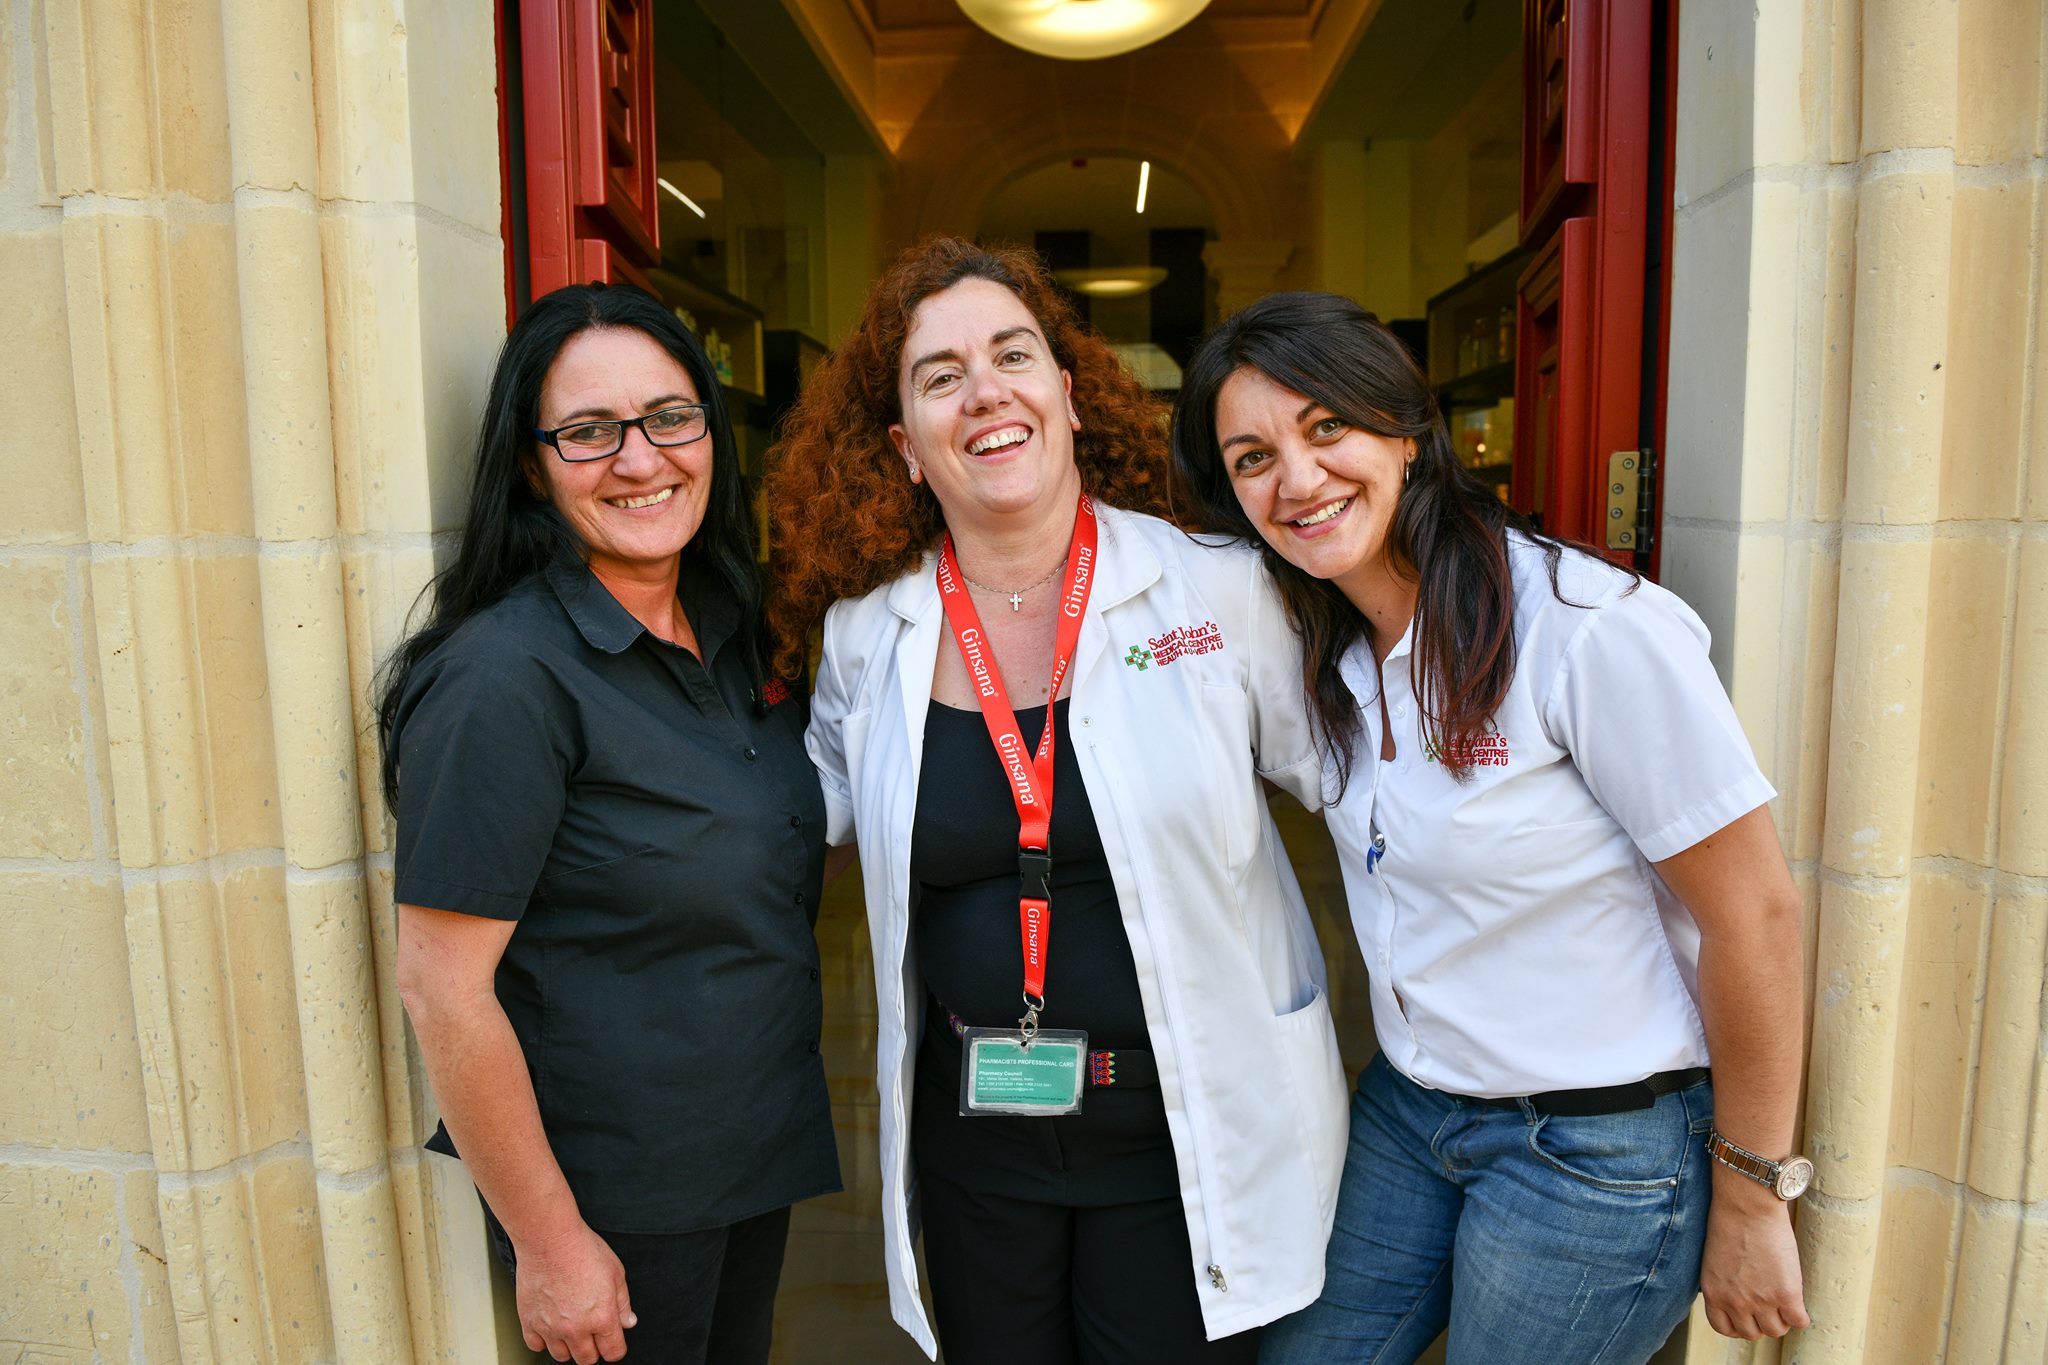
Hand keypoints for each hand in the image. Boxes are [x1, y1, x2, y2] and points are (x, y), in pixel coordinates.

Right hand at [515, 1222, 635, 1362]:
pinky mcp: (529, 1322)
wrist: (549, 1239)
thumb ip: (623, 1302)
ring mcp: (551, 1328)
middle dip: (593, 1348)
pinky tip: (550, 1325)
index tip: (612, 1340)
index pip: (613, 1353)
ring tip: (571, 1326)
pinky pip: (536, 1345)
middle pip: (587, 1359)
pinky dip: (543, 1339)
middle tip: (592, 1331)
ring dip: (569, 1346)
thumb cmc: (582, 1249)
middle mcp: (576, 1329)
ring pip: (561, 1356)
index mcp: (602, 1318)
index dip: (615, 1347)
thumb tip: (627, 1322)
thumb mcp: (615, 1272)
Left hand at [1699, 1182, 1809, 1339]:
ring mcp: (1761, 1301)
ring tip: (1784, 1302)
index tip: (1748, 1314)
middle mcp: (1735, 1302)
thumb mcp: (1715, 1259)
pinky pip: (1799, 1322)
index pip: (1724, 1328)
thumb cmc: (1730, 1221)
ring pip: (1777, 1331)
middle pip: (1753, 1333)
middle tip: (1769, 1305)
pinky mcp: (1786, 1294)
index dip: (1739, 1323)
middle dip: (1761, 1321)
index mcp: (1714, 1293)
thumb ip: (1724, 1283)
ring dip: (1782, 1319)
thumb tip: (1739, 1295)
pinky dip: (1801, 1316)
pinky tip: (1798, 1301)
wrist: (1747, 1205)